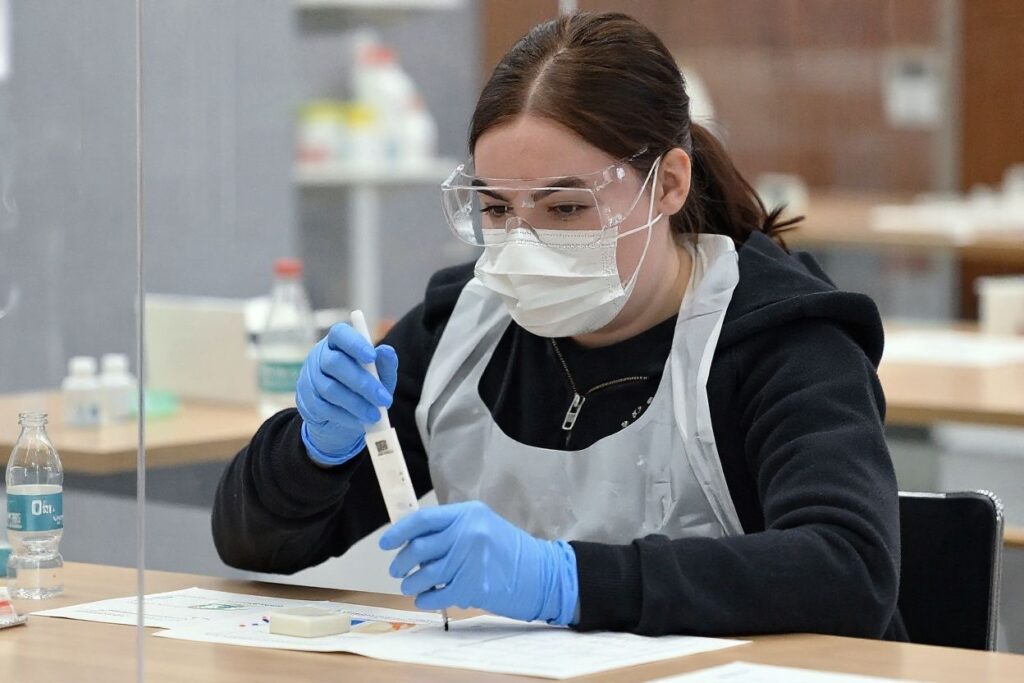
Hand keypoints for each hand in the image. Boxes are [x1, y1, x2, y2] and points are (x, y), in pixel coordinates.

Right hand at [296, 323, 397, 464]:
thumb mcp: (379, 376)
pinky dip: (345, 416)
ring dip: (356, 403)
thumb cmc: (362, 388)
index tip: (372, 357)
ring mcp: (309, 379)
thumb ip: (384, 364)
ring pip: (330, 388)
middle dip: (362, 382)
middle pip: (334, 363)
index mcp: (337, 343)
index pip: (340, 334)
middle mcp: (319, 357)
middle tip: (384, 399)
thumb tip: (387, 351)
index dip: (354, 343)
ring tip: (375, 415)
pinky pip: (324, 408)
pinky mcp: (306, 401)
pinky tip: (360, 422)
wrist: (339, 418)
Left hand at [379, 501, 578, 624]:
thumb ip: (452, 529)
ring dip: (411, 582)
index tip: (385, 543)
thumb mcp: (484, 527)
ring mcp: (470, 560)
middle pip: (418, 548)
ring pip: (423, 573)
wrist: (543, 575)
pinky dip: (425, 598)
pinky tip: (426, 598)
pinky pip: (436, 594)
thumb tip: (413, 538)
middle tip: (397, 570)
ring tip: (411, 585)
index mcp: (469, 513)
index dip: (398, 531)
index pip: (423, 519)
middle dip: (401, 562)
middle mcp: (468, 533)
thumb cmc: (511, 553)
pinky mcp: (472, 585)